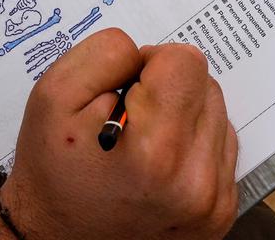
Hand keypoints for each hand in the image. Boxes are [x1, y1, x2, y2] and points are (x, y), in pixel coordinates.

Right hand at [0, 29, 237, 239]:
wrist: (56, 238)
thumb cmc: (54, 170)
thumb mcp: (55, 94)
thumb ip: (106, 54)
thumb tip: (148, 54)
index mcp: (156, 150)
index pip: (186, 61)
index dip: (150, 64)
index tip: (126, 91)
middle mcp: (195, 181)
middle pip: (206, 84)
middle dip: (168, 90)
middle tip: (128, 121)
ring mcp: (212, 202)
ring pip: (216, 113)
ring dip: (183, 116)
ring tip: (142, 144)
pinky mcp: (220, 213)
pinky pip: (220, 147)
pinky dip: (192, 145)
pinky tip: (159, 163)